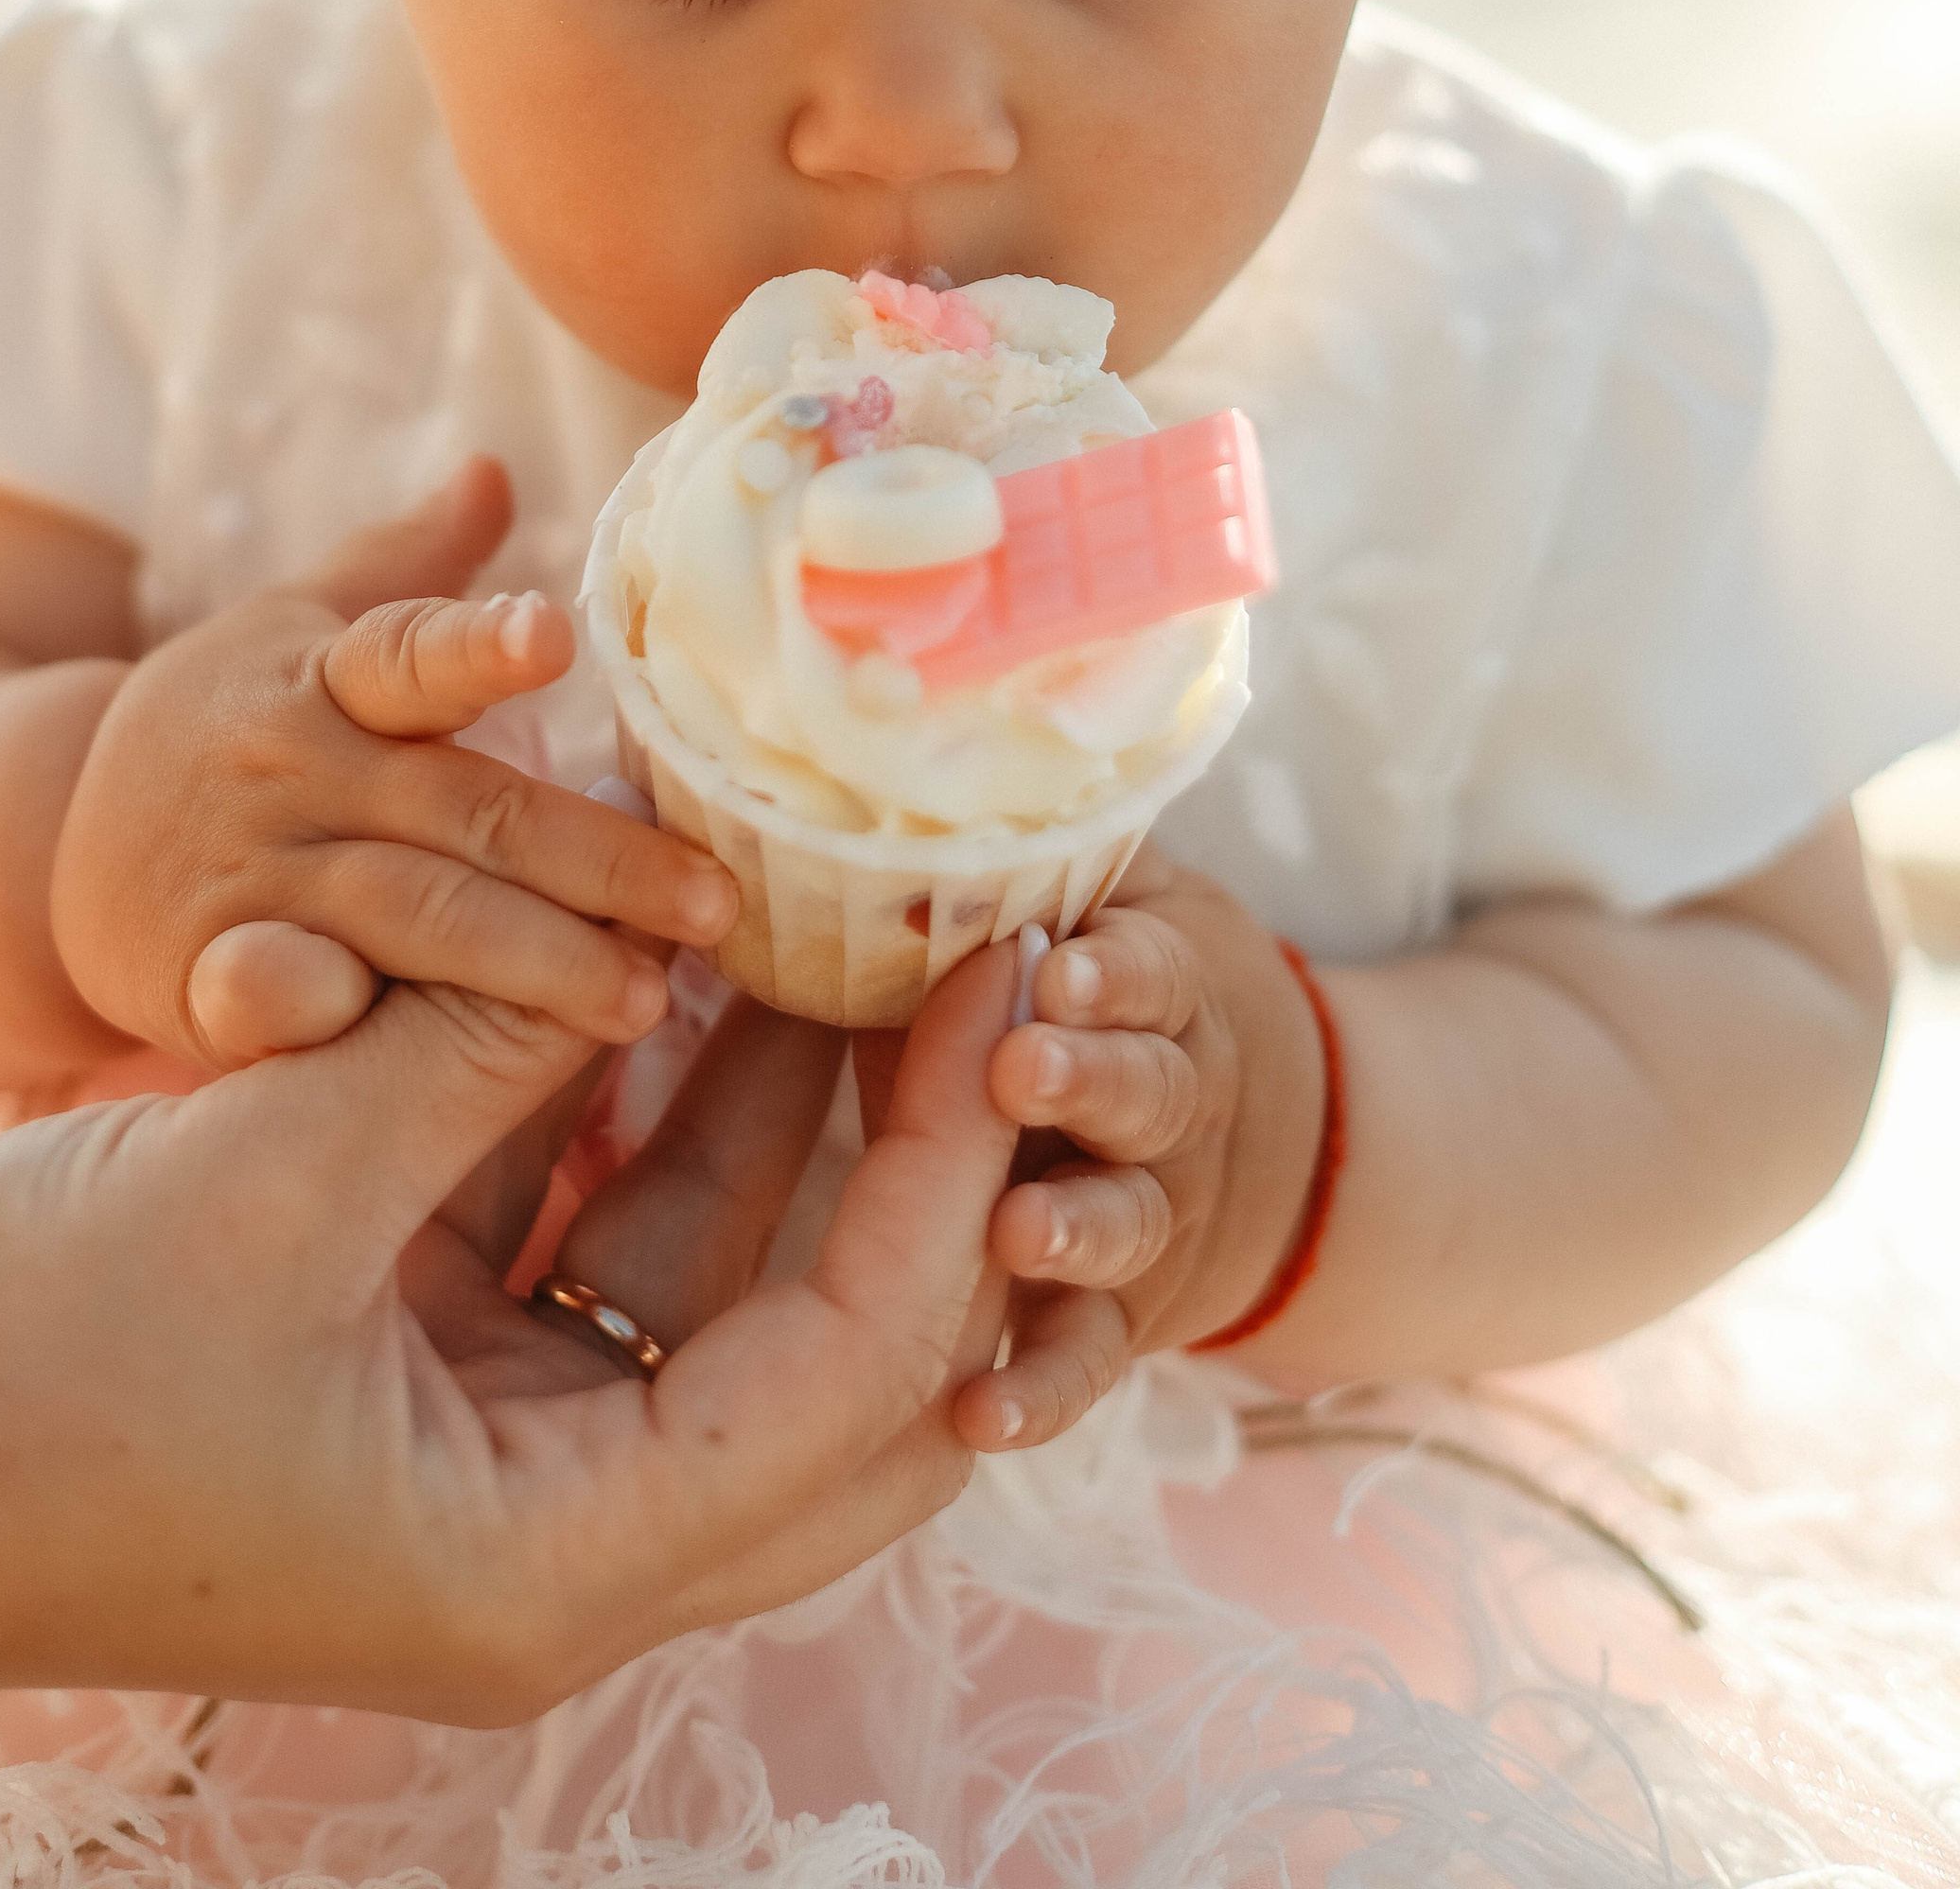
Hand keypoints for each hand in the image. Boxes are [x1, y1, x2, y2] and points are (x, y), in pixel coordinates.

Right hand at [0, 940, 1025, 1844]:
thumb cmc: (12, 1372)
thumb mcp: (274, 1178)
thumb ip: (478, 1043)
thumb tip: (658, 924)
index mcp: (556, 1565)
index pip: (857, 1373)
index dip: (946, 1172)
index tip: (1000, 988)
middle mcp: (560, 1541)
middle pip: (833, 1360)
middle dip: (912, 1160)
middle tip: (981, 966)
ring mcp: (495, 1462)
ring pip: (711, 1276)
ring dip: (772, 1104)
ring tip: (856, 912)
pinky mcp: (426, 1380)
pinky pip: (589, 1239)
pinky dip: (632, 1108)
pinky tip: (678, 954)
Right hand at [49, 458, 734, 1066]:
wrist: (48, 849)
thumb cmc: (229, 728)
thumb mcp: (297, 624)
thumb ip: (409, 564)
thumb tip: (497, 464)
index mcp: (322, 675)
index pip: (409, 651)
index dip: (479, 644)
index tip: (553, 636)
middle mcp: (292, 772)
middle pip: (458, 811)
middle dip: (594, 862)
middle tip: (715, 905)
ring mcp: (252, 881)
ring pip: (408, 921)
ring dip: (530, 963)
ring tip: (643, 1003)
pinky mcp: (210, 983)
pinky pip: (283, 1009)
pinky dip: (336, 1025)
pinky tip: (424, 1065)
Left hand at [961, 855, 1327, 1446]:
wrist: (1284, 1140)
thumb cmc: (1131, 990)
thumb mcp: (1120, 910)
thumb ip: (1035, 868)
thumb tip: (907, 773)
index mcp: (1169, 989)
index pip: (1154, 973)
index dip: (1113, 975)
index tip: (1060, 964)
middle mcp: (1179, 1107)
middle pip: (1149, 1095)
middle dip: (1089, 1082)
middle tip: (1022, 1070)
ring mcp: (1160, 1219)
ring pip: (1125, 1226)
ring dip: (1070, 1230)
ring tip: (1015, 1232)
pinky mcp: (1127, 1320)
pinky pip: (1086, 1361)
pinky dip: (1039, 1393)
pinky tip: (979, 1420)